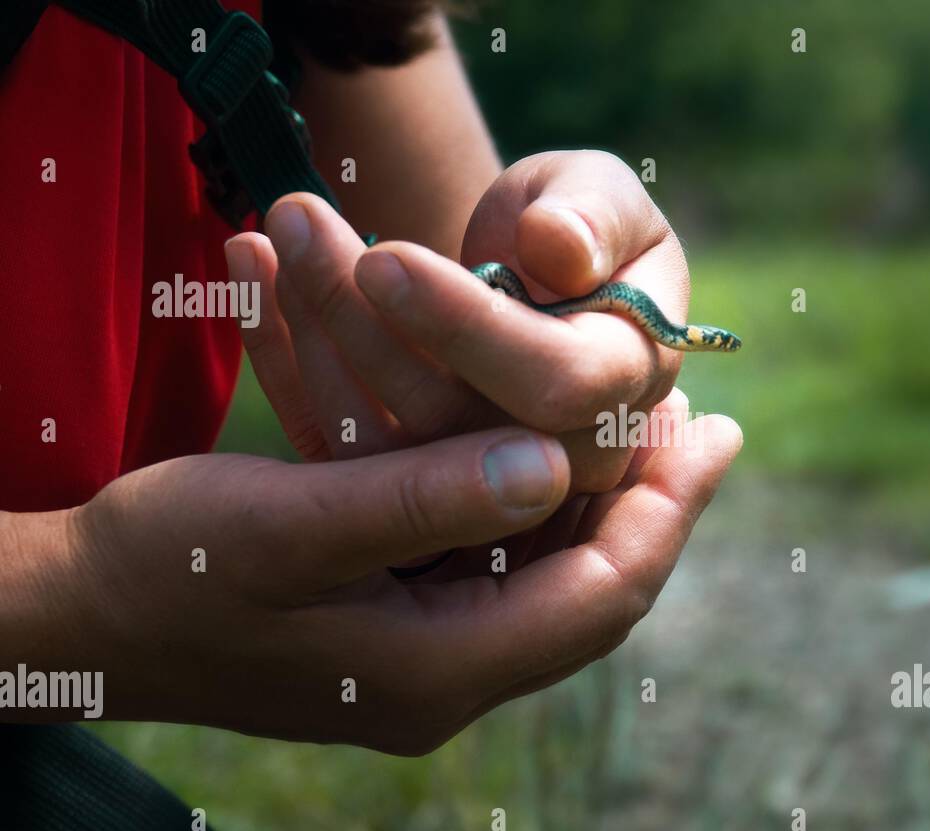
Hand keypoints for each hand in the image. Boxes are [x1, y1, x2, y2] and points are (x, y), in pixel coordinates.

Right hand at [22, 415, 739, 754]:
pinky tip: (556, 447)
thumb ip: (423, 500)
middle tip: (700, 425)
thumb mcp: (290, 525)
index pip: (600, 597)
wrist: (86, 612)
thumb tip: (553, 464)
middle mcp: (445, 677)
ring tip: (652, 422)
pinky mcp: (401, 624)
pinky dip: (534, 502)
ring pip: (552, 575)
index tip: (716, 432)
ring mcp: (424, 655)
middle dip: (650, 504)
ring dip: (600, 497)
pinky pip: (498, 564)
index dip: (668, 514)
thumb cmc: (170, 568)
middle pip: (591, 590)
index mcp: (433, 669)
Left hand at [227, 149, 690, 497]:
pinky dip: (282, 356)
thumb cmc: (577, 224)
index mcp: (627, 388)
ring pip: (384, 442)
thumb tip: (559, 251)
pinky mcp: (408, 477)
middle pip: (453, 426)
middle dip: (366, 327)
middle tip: (297, 219)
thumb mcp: (602, 197)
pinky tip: (246, 267)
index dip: (469, 330)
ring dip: (316, 330)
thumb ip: (596, 215)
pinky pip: (337, 439)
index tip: (387, 258)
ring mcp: (477, 478)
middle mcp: (561, 456)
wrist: (537, 275)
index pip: (557, 386)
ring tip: (271, 229)